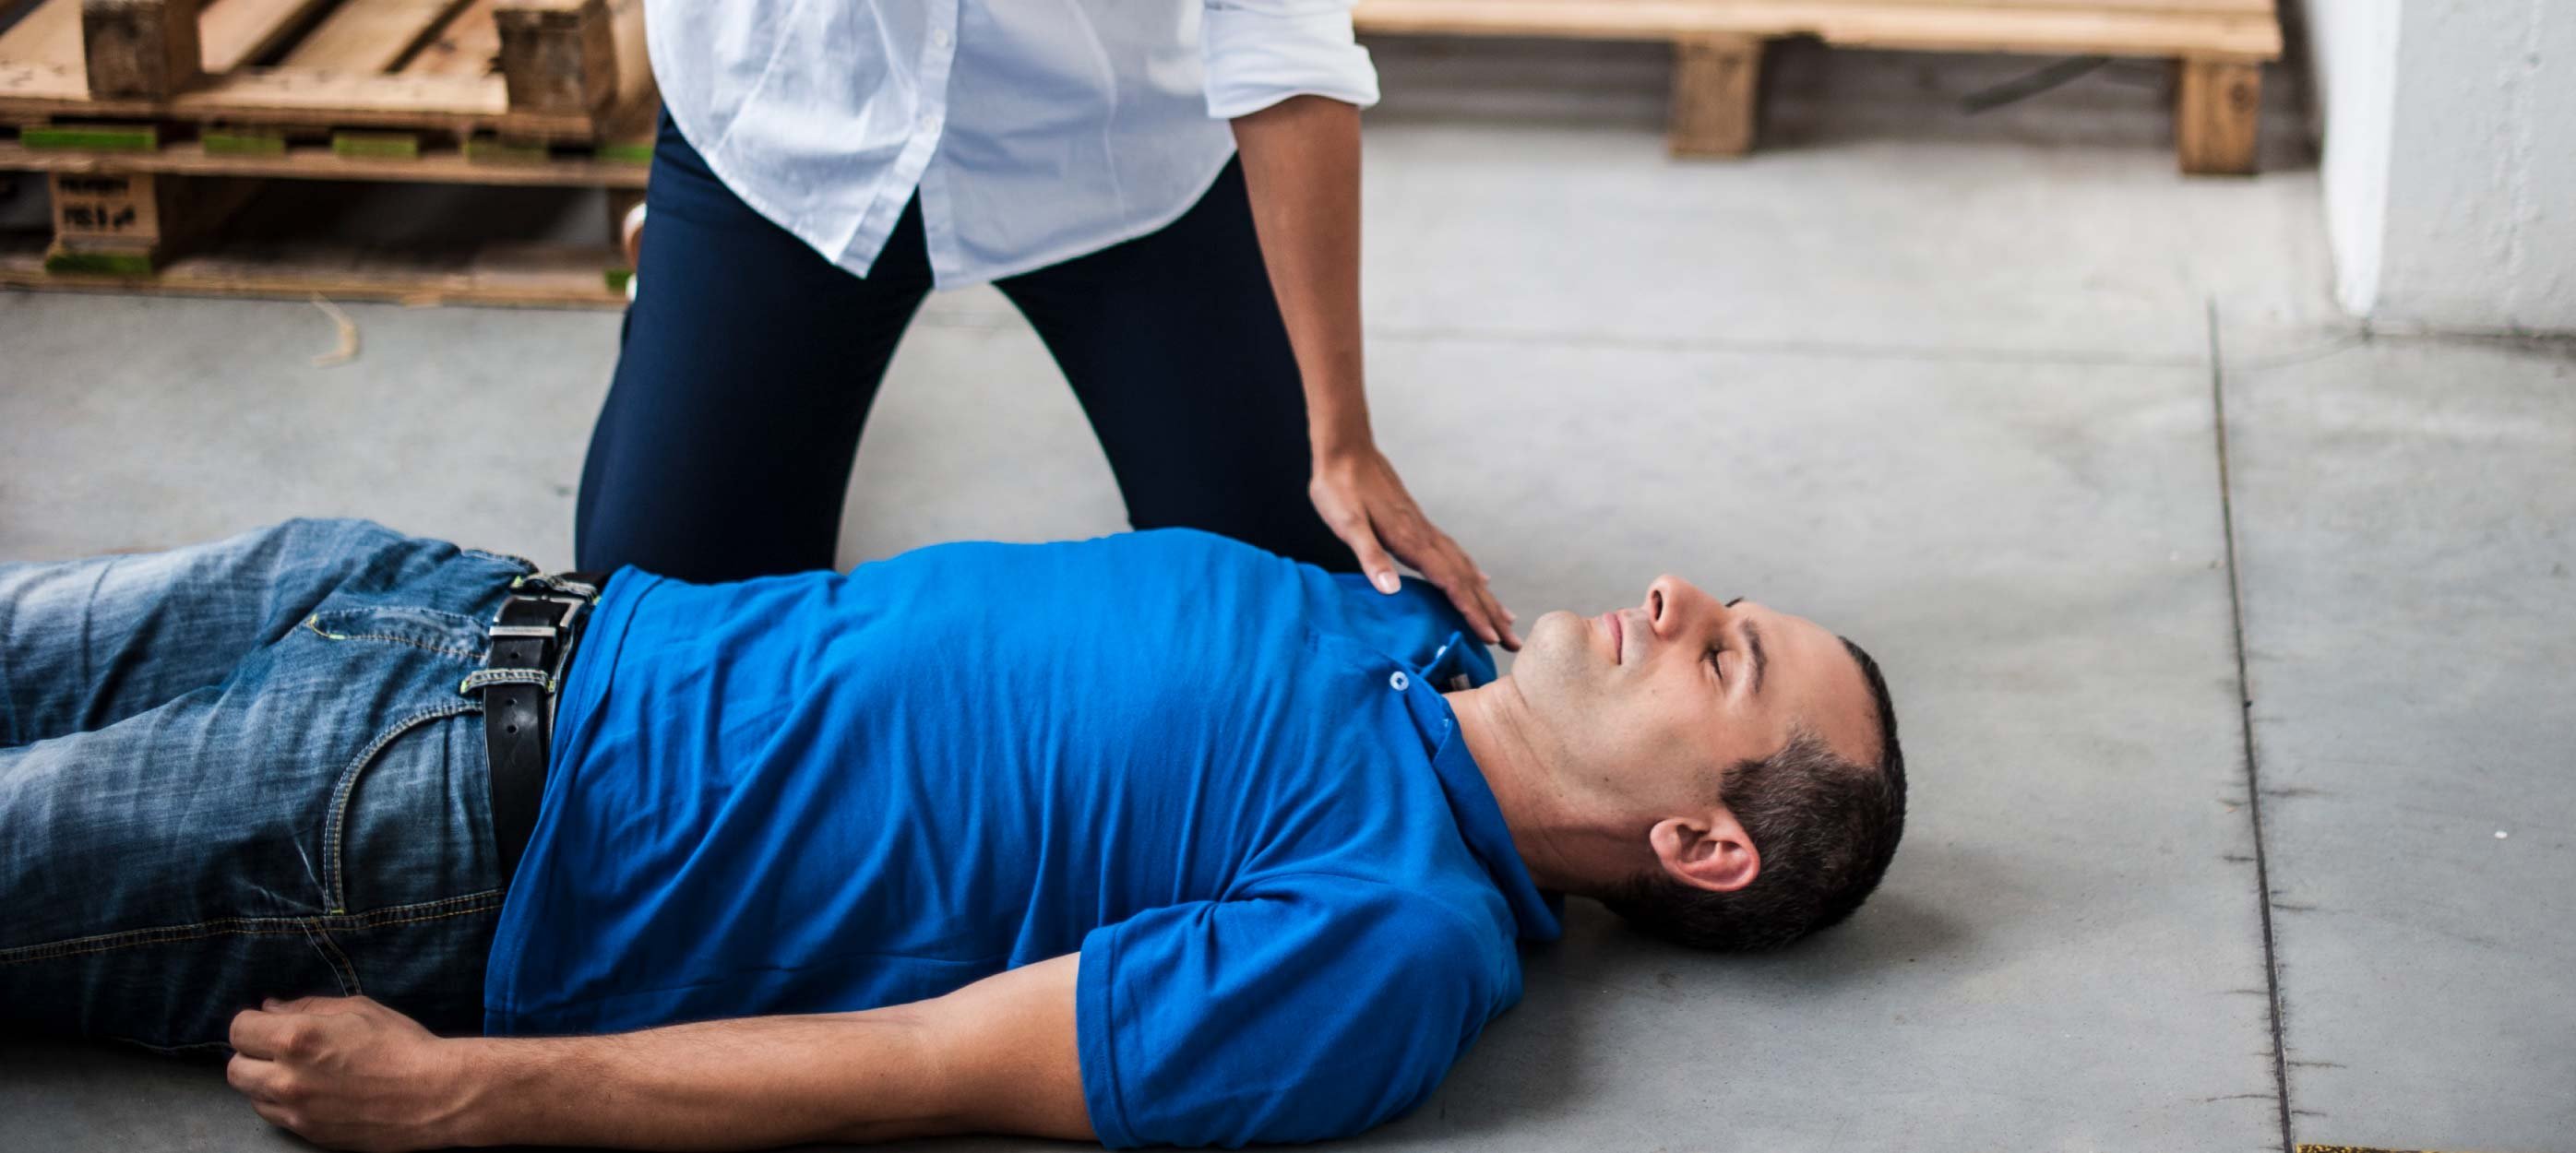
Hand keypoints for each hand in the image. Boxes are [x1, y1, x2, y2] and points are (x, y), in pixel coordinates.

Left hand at [226, 995, 471, 1152]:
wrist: (435, 1095)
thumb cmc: (402, 1045)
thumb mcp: (358, 1009)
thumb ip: (307, 1006)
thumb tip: (271, 1007)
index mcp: (296, 1039)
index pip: (239, 1029)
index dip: (252, 1022)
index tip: (268, 1022)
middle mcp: (287, 1078)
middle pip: (235, 1068)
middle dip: (251, 1053)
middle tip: (278, 1047)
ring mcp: (295, 1111)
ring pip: (251, 1096)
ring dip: (264, 1081)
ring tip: (297, 1071)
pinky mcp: (308, 1134)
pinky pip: (275, 1117)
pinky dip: (283, 1102)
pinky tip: (312, 1091)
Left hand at [1310, 444, 1518, 650]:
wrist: (1346, 450)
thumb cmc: (1340, 488)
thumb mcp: (1347, 524)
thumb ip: (1370, 556)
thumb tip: (1391, 590)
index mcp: (1411, 542)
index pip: (1451, 584)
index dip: (1473, 613)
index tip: (1493, 637)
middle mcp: (1425, 537)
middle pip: (1467, 582)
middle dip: (1491, 613)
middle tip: (1515, 642)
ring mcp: (1424, 531)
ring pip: (1465, 569)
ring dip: (1486, 596)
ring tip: (1506, 617)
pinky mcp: (1418, 525)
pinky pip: (1454, 556)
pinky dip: (1471, 573)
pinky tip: (1478, 579)